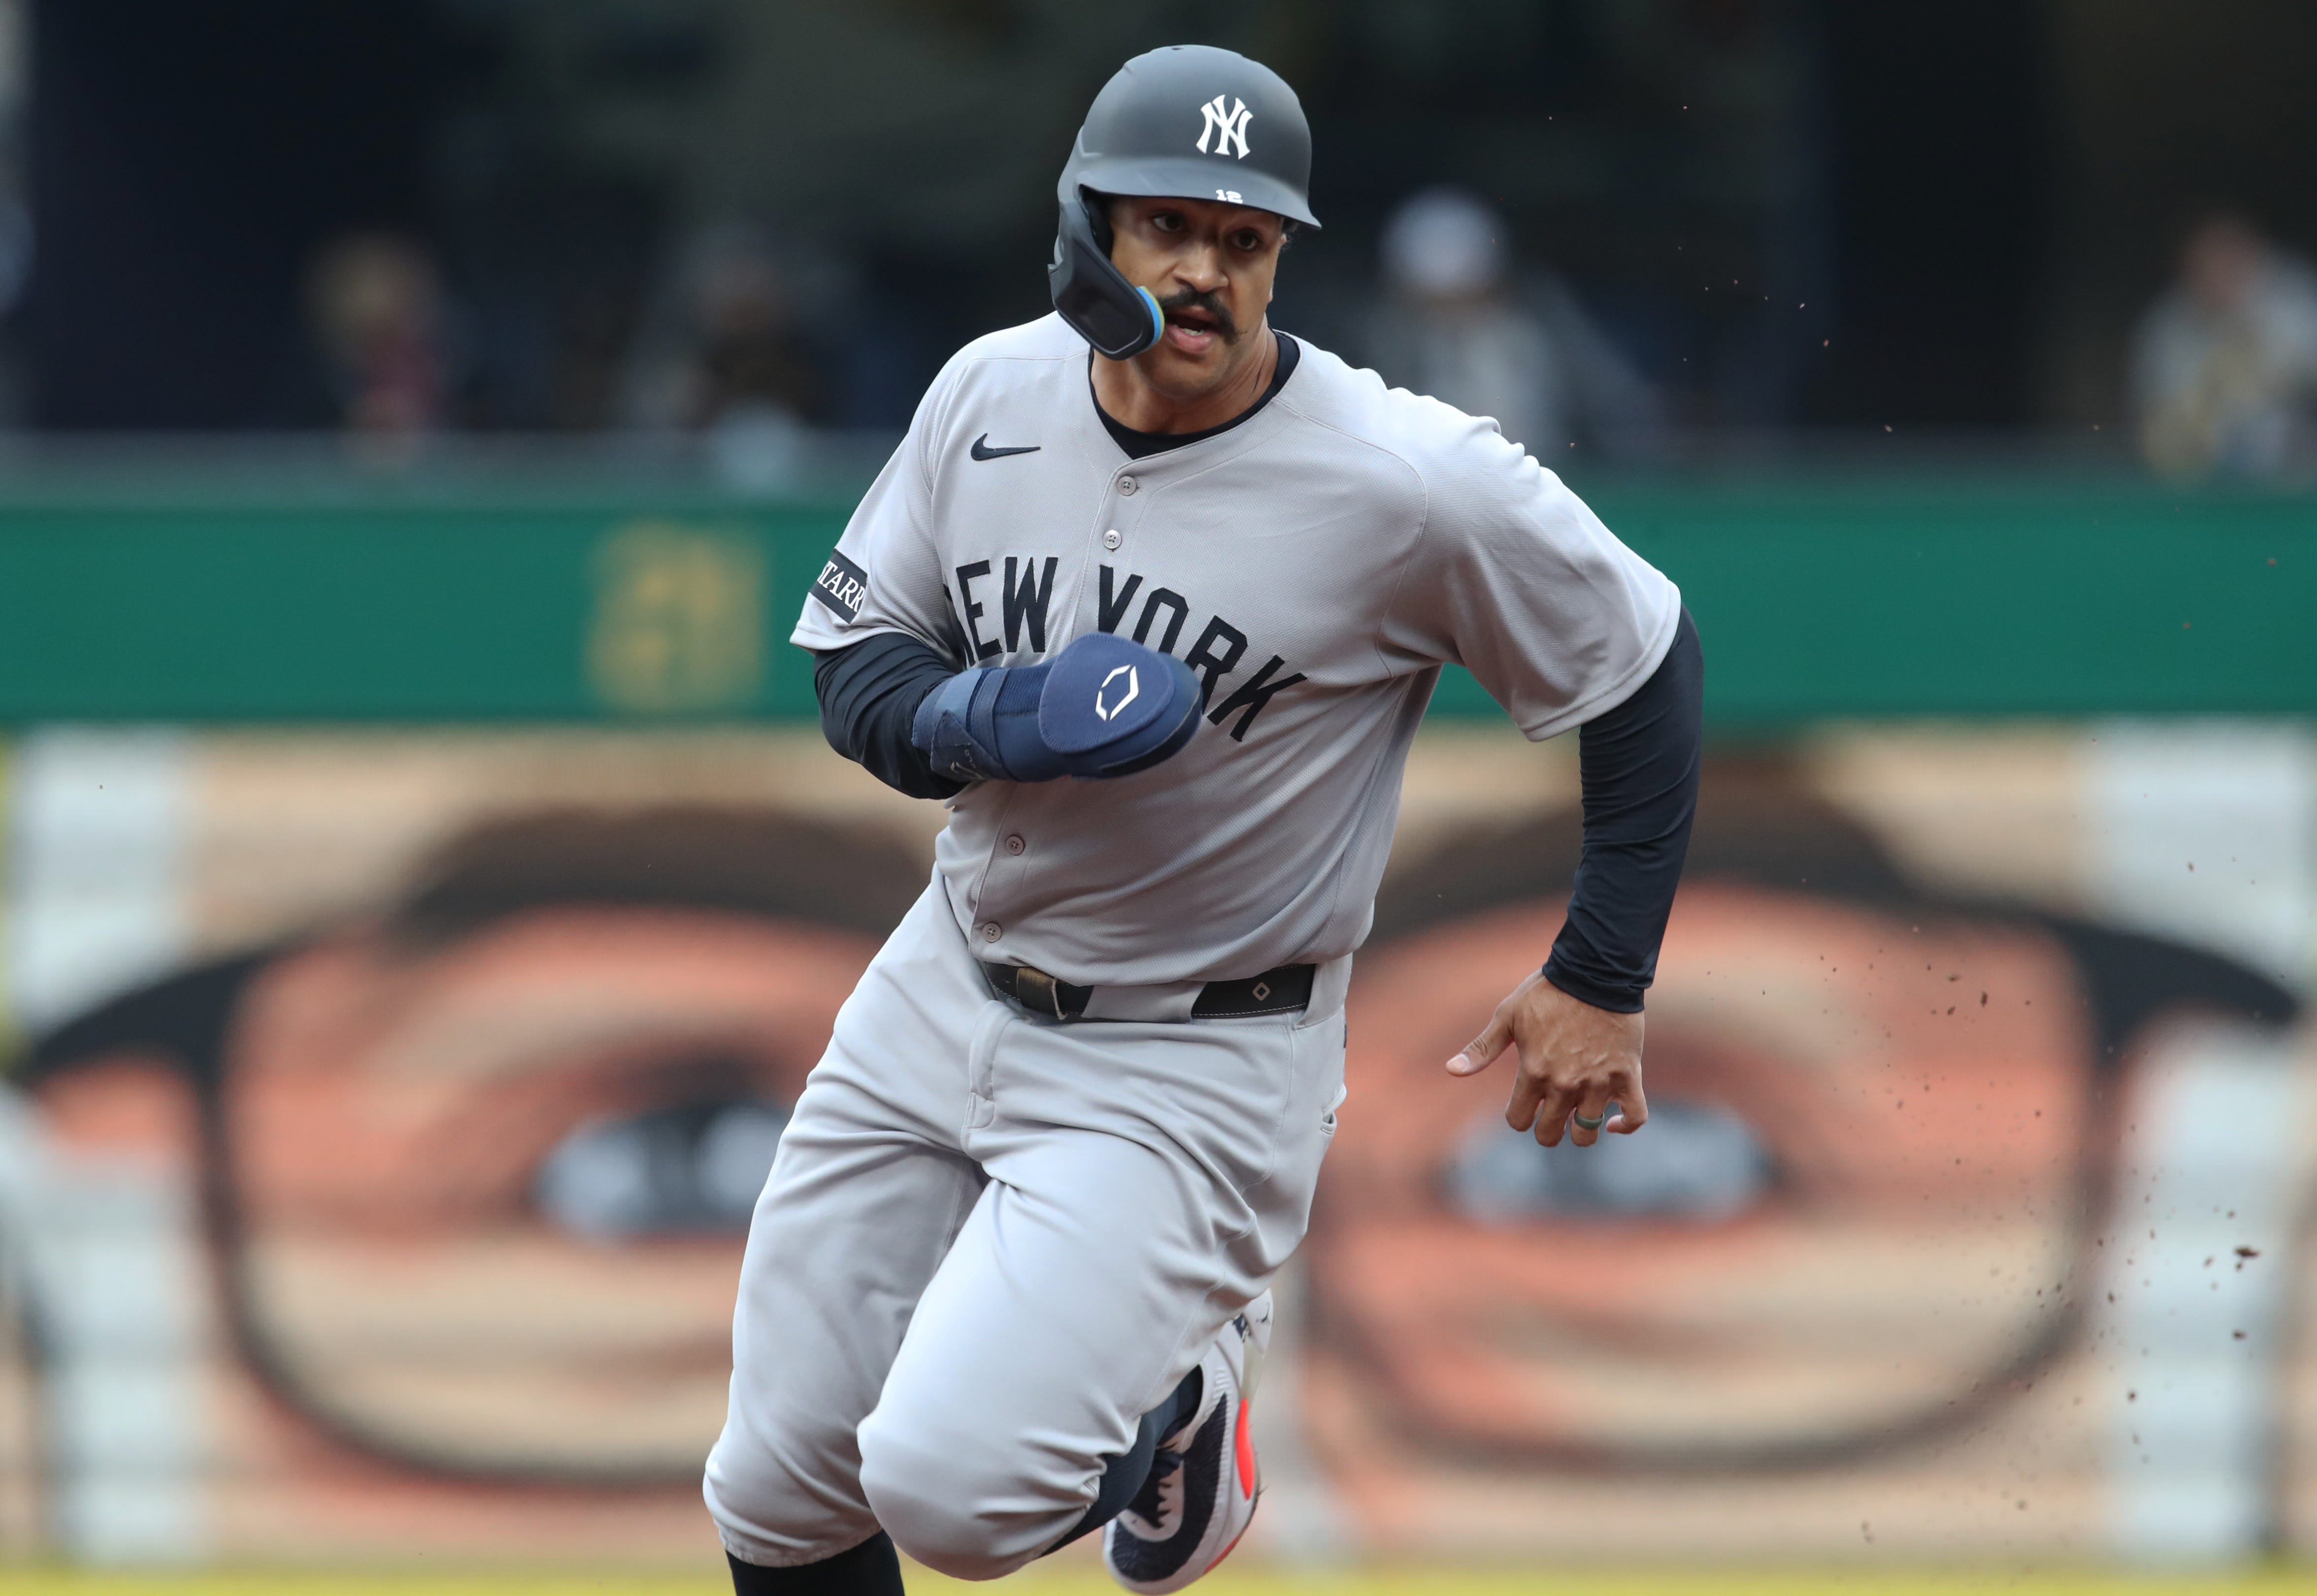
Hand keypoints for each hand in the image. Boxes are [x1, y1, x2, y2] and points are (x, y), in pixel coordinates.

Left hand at [1445, 970, 1646, 1147]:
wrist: (1596, 972)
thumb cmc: (1548, 991)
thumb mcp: (1508, 1015)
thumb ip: (1482, 1048)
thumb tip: (1451, 1070)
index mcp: (1534, 1072)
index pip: (1518, 1120)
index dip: (1518, 1117)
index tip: (1523, 1106)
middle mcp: (1565, 1085)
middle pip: (1550, 1134)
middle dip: (1545, 1130)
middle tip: (1548, 1116)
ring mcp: (1598, 1083)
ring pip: (1587, 1134)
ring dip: (1580, 1132)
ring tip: (1576, 1118)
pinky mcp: (1627, 1076)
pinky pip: (1635, 1117)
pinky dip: (1625, 1125)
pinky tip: (1612, 1123)